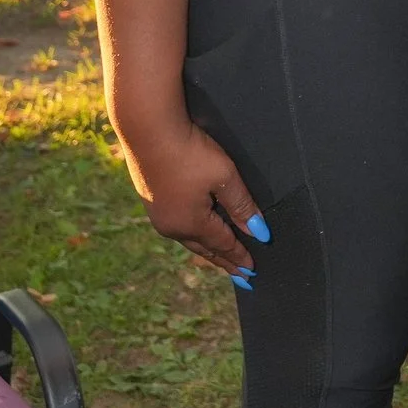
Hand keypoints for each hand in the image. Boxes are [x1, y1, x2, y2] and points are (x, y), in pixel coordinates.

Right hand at [121, 115, 264, 281]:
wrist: (148, 131)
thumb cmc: (191, 153)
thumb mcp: (224, 177)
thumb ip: (242, 206)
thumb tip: (259, 233)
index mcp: (192, 223)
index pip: (223, 245)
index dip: (240, 257)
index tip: (252, 272)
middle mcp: (172, 226)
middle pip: (205, 248)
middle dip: (225, 261)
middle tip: (241, 276)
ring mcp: (158, 216)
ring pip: (189, 239)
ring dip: (207, 249)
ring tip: (220, 258)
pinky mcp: (151, 202)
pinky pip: (178, 227)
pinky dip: (193, 234)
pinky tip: (195, 233)